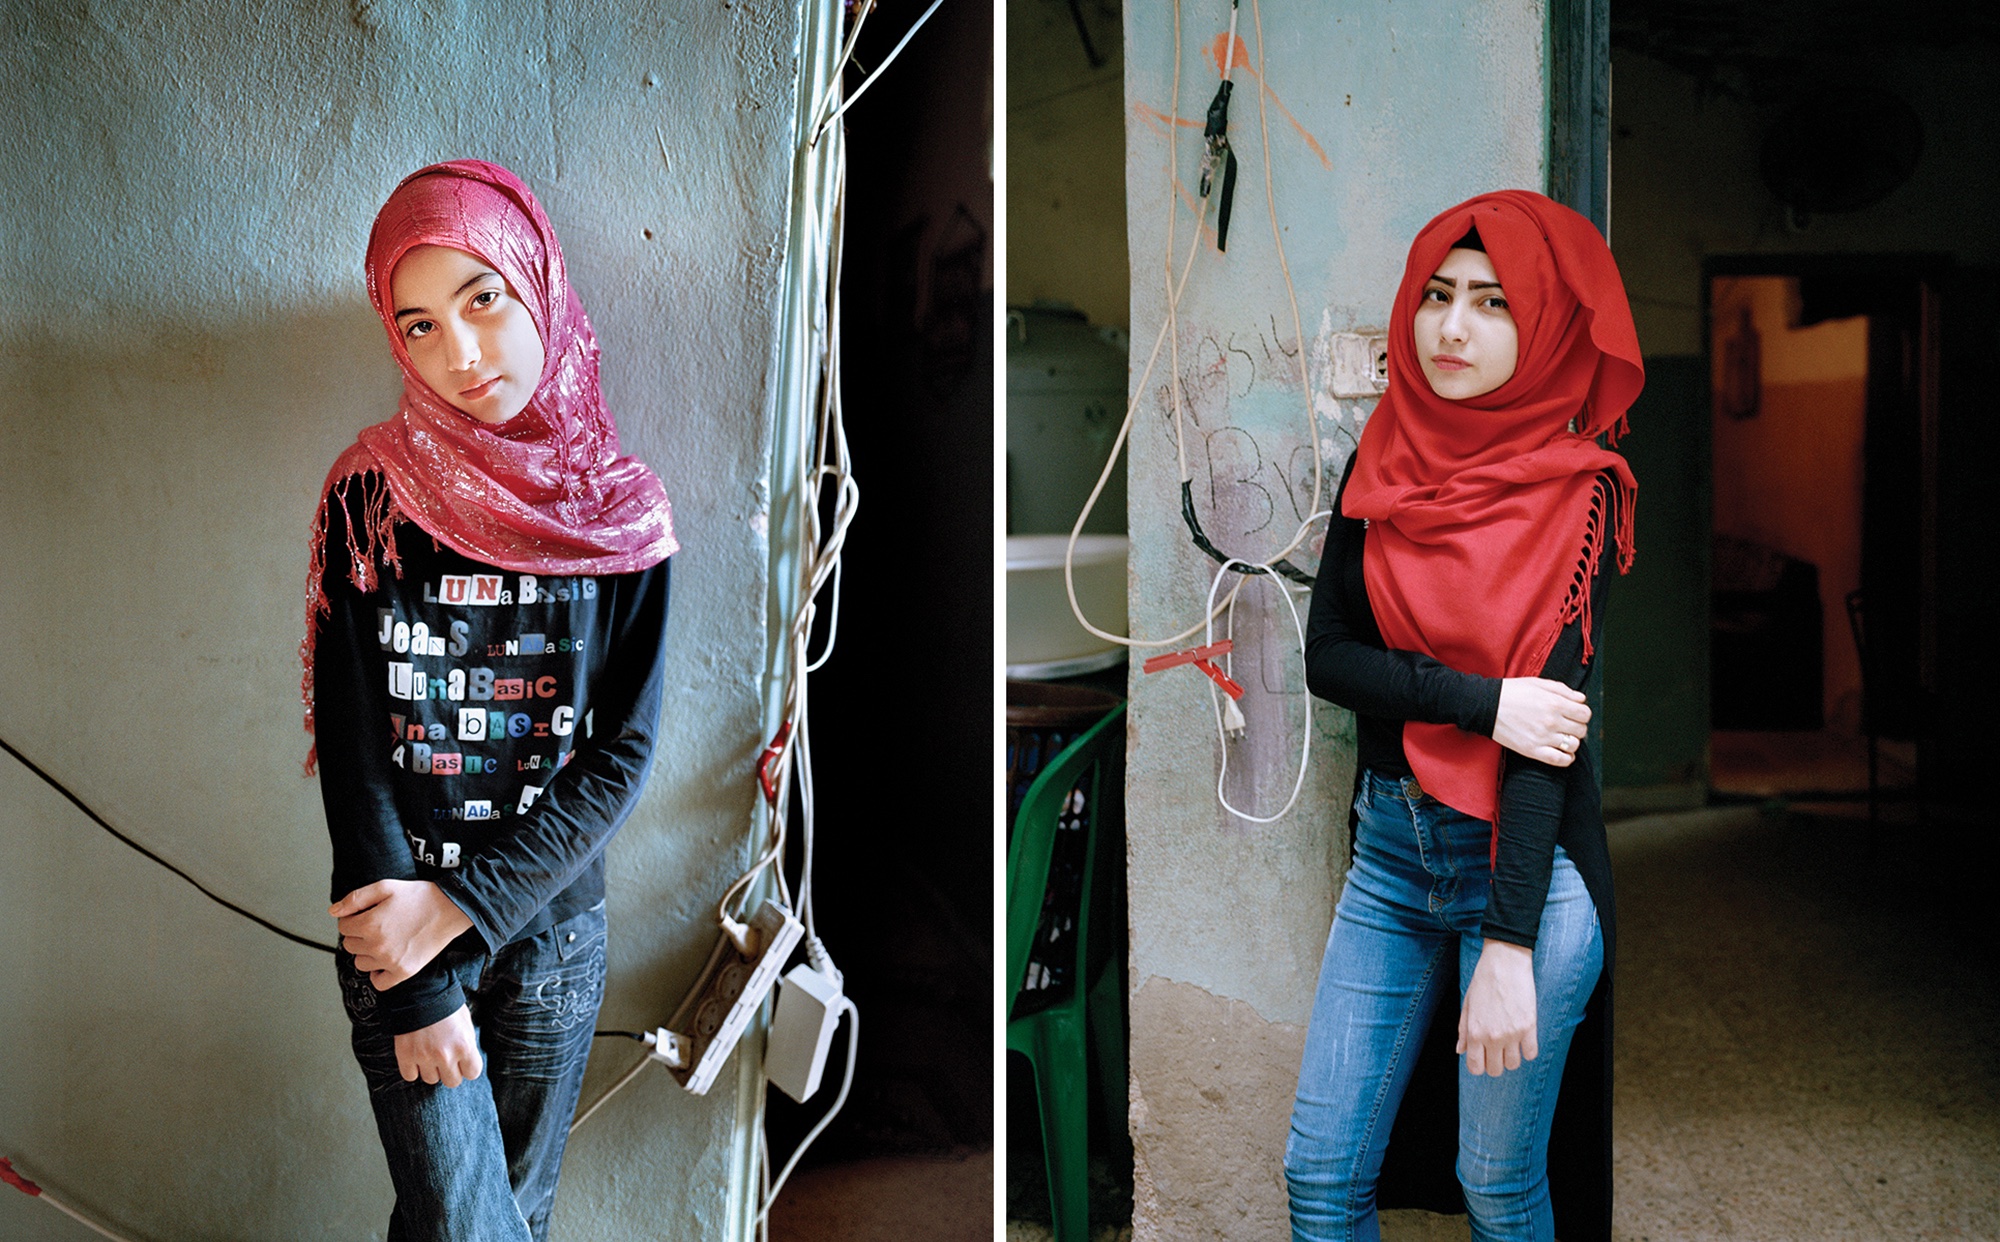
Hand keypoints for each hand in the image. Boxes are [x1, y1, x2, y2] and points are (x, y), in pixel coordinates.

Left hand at [331, 879, 473, 989]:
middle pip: (350, 945)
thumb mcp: (385, 887)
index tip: (369, 913)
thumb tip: (332, 912)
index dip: (354, 918)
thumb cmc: (419, 896)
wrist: (451, 909)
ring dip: (367, 952)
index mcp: (370, 924)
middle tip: (380, 924)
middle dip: (359, 934)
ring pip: (360, 963)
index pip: (343, 927)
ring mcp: (390, 962)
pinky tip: (386, 959)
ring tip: (386, 939)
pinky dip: (378, 973)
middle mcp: (377, 946)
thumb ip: (355, 899)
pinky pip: (378, 982)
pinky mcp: (403, 972)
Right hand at [393, 1005, 482, 1086]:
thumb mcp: (465, 1021)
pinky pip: (410, 1076)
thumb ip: (467, 1043)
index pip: (472, 1073)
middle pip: (452, 1082)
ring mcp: (424, 1057)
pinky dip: (412, 1069)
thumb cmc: (445, 1004)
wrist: (419, 991)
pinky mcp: (405, 1056)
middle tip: (446, 1058)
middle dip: (450, 1071)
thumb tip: (467, 1059)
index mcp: (464, 1045)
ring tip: (430, 1052)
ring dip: (431, 1069)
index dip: (468, 1067)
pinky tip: (416, 1056)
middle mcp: (445, 1055)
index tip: (464, 1061)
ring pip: (431, 1079)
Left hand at [1458, 939, 1537, 1076]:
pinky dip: (1528, 1050)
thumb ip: (1463, 1030)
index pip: (1476, 1067)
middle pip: (1496, 1070)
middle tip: (1497, 1050)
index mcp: (1474, 1032)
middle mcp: (1492, 1037)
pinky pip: (1532, 1054)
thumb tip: (1461, 1050)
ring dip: (1511, 1057)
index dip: (1479, 1066)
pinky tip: (1524, 1039)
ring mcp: (1512, 1033)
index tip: (1483, 1058)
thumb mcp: (1467, 1004)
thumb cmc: (1483, 980)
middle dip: (1495, 1063)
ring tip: (1510, 1042)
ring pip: (1514, 1065)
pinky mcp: (1529, 1027)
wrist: (1505, 962)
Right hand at [1492, 678, 1589, 766]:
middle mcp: (1552, 721)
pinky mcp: (1533, 750)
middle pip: (1581, 730)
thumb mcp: (1538, 683)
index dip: (1582, 713)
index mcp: (1554, 703)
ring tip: (1562, 737)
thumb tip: (1581, 699)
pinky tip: (1563, 752)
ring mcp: (1543, 737)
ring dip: (1572, 742)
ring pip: (1573, 745)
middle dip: (1577, 727)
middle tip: (1567, 725)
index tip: (1574, 714)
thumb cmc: (1511, 692)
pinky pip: (1560, 760)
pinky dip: (1567, 758)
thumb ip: (1563, 690)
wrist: (1486, 706)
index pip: (1585, 713)